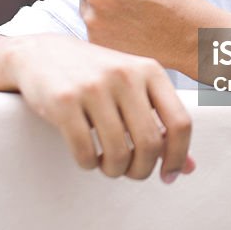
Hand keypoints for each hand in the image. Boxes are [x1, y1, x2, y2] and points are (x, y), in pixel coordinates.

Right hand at [6, 33, 194, 182]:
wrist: (42, 54)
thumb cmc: (96, 76)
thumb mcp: (134, 88)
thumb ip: (161, 123)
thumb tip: (188, 167)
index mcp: (150, 70)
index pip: (180, 122)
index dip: (178, 156)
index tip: (168, 175)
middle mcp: (125, 75)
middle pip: (150, 144)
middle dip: (142, 170)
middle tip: (130, 172)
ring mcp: (94, 86)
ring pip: (118, 153)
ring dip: (114, 170)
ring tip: (108, 164)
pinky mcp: (64, 101)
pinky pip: (85, 152)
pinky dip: (88, 164)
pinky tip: (88, 156)